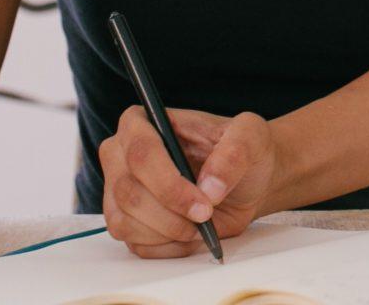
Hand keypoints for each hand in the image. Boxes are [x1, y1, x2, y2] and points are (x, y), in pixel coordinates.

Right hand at [100, 107, 275, 256]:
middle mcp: (121, 155)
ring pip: (126, 222)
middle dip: (171, 213)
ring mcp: (119, 190)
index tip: (202, 204)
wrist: (245, 181)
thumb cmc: (241, 150)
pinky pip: (136, 245)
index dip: (168, 184)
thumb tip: (209, 187)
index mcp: (142, 122)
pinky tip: (191, 233)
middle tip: (206, 216)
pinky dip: (168, 246)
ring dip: (169, 232)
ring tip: (200, 223)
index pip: (141, 153)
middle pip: (128, 192)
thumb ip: (234, 153)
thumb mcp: (250, 136)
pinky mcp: (125, 222)